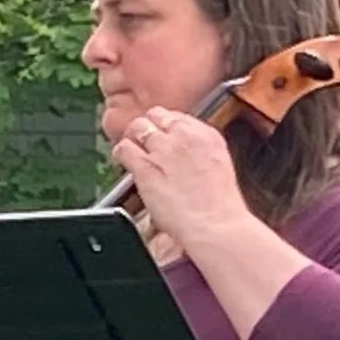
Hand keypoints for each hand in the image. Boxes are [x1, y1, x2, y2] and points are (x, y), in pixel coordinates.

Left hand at [109, 107, 257, 259]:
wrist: (214, 224)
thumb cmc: (218, 206)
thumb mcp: (217, 167)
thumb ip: (199, 154)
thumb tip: (183, 155)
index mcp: (207, 135)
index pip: (177, 116)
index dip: (165, 126)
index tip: (161, 135)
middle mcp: (184, 137)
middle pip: (156, 116)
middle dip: (148, 128)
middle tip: (143, 142)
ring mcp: (163, 150)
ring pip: (137, 127)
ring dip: (133, 138)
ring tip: (132, 151)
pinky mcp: (145, 167)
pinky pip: (124, 148)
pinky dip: (120, 152)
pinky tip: (122, 160)